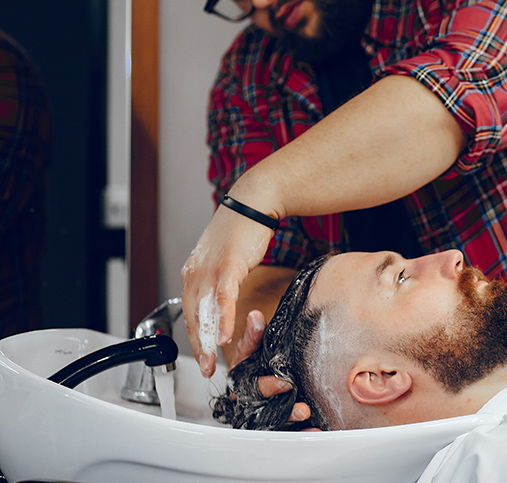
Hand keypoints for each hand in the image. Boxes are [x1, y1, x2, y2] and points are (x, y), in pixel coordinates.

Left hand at [181, 201, 273, 377]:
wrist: (253, 203)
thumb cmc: (242, 229)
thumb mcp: (223, 258)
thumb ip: (218, 279)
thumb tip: (223, 298)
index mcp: (193, 272)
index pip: (189, 311)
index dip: (195, 337)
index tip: (203, 355)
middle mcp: (196, 273)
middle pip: (193, 317)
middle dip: (199, 346)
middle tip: (206, 368)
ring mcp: (210, 270)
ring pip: (205, 312)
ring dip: (209, 340)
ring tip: (214, 360)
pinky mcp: (227, 266)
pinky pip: (222, 300)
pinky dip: (224, 320)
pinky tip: (226, 336)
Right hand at [232, 310, 312, 426]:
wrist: (270, 377)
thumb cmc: (257, 362)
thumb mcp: (255, 347)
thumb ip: (255, 335)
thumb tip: (255, 317)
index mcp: (241, 384)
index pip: (248, 388)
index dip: (266, 387)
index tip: (285, 382)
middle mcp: (250, 403)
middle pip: (260, 409)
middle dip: (281, 408)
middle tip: (299, 403)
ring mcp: (263, 416)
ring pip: (273, 423)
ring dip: (290, 419)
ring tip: (306, 413)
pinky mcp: (278, 425)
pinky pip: (288, 434)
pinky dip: (301, 434)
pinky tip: (315, 431)